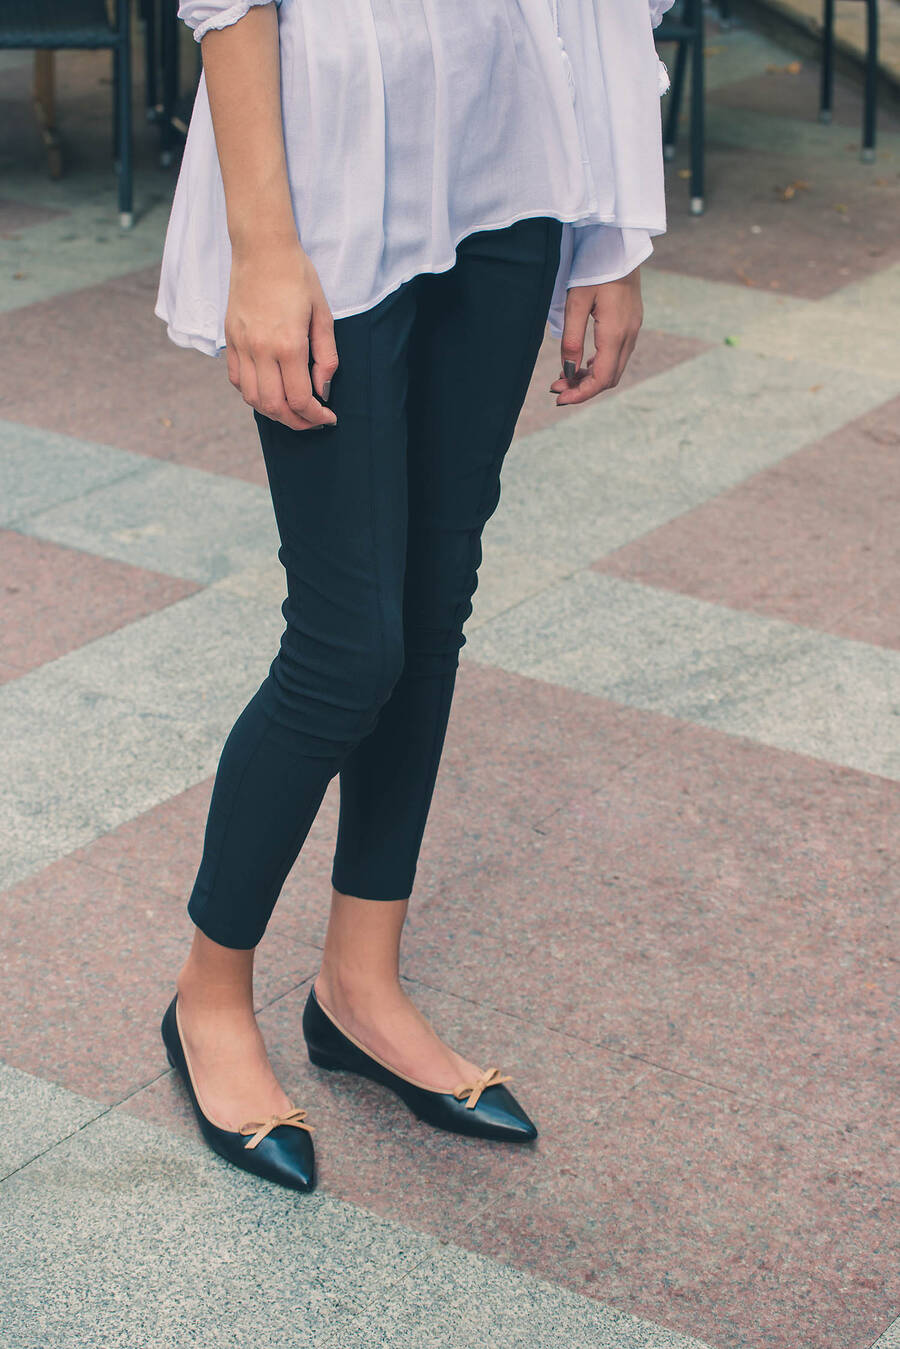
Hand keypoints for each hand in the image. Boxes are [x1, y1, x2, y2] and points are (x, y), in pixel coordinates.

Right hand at [224, 236, 337, 431]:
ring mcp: (242, 346)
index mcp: (288, 344)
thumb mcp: (322, 315)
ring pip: (252, 399)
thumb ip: (326, 357)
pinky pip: (238, 380)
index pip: (300, 398)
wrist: (261, 249)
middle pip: (274, 406)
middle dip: (296, 422)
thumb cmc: (297, 276)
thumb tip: (323, 389)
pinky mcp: (230, 339)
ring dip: (273, 412)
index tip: (328, 417)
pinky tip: (269, 391)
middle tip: (312, 421)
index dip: (316, 416)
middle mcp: (261, 350)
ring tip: (292, 411)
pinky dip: (253, 395)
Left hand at [549, 267, 642, 406]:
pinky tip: (581, 364)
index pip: (601, 378)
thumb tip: (567, 372)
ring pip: (614, 369)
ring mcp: (633, 329)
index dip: (581, 394)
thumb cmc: (595, 267)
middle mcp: (629, 335)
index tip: (559, 398)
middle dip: (583, 389)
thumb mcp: (576, 302)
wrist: (619, 244)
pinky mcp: (631, 323)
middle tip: (556, 388)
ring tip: (565, 377)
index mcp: (615, 332)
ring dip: (590, 378)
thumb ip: (571, 339)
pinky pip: (618, 355)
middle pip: (609, 378)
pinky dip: (599, 366)